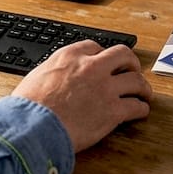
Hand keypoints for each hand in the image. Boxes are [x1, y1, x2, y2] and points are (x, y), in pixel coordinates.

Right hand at [12, 40, 152, 151]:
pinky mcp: (113, 111)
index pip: (94, 47)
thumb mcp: (36, 76)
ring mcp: (105, 88)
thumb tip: (54, 79)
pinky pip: (136, 106)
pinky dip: (141, 109)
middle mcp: (91, 67)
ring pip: (136, 80)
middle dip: (131, 63)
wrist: (33, 126)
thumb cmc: (28, 106)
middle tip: (132, 71)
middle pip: (123, 55)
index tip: (105, 63)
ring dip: (143, 87)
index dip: (102, 55)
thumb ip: (52, 72)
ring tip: (144, 93)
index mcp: (69, 56)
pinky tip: (140, 112)